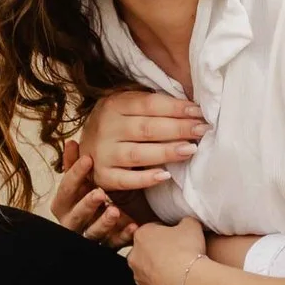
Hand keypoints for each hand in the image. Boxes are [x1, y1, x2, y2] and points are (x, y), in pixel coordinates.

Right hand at [47, 139, 133, 245]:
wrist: (104, 225)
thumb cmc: (89, 198)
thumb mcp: (82, 182)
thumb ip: (75, 165)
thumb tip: (71, 141)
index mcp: (64, 205)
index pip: (65, 190)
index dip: (75, 175)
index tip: (88, 159)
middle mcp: (73, 222)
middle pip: (76, 215)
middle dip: (87, 204)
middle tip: (100, 193)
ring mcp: (89, 236)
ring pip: (93, 233)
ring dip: (104, 222)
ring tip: (115, 211)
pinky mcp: (107, 247)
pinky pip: (114, 244)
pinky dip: (123, 236)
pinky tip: (134, 226)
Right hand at [82, 90, 207, 193]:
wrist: (83, 147)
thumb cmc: (117, 124)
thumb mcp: (128, 106)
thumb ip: (153, 105)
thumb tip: (192, 109)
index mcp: (114, 105)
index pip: (149, 104)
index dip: (175, 108)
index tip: (199, 112)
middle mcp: (106, 128)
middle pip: (146, 129)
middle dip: (178, 128)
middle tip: (201, 130)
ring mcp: (102, 154)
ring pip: (137, 154)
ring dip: (166, 152)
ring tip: (190, 150)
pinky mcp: (103, 176)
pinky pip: (125, 180)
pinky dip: (145, 179)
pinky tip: (165, 176)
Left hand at [128, 215, 209, 284]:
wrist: (190, 282)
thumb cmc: (188, 251)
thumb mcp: (191, 225)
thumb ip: (185, 220)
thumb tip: (185, 223)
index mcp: (141, 234)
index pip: (152, 228)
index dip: (166, 231)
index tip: (177, 236)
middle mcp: (134, 255)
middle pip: (146, 250)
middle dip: (159, 251)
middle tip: (178, 253)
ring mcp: (138, 277)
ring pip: (148, 270)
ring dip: (160, 269)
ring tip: (179, 269)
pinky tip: (177, 282)